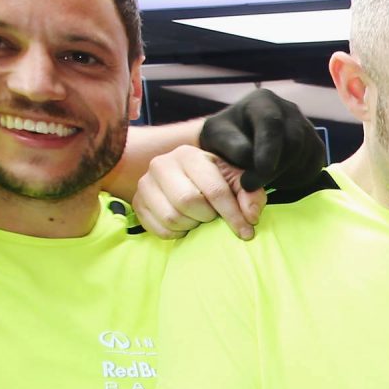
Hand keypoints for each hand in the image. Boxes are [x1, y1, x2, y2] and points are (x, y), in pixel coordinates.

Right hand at [133, 144, 264, 239]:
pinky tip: (185, 224)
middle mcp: (162, 164)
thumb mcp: (237, 182)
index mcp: (189, 155)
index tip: (246, 232)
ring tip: (198, 219)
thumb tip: (251, 217)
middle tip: (213, 217)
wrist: (186, 179)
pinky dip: (176, 233)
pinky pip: (159, 229)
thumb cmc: (216, 180)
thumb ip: (251, 195)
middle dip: (207, 216)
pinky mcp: (137, 203)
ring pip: (171, 217)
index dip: (233, 215)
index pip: (213, 189)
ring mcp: (145, 183)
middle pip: (188, 202)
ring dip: (191, 225)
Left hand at [198, 88, 325, 193]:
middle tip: (252, 186)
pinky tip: (277, 181)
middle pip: (294, 141)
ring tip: (262, 183)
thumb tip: (251, 158)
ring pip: (306, 156)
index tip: (261, 170)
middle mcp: (289, 110)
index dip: (269, 148)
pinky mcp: (316, 146)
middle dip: (276, 168)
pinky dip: (297, 179)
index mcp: (263, 101)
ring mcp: (306, 127)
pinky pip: (314, 166)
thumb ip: (231, 144)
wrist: (239, 142)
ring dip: (285, 175)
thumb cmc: (225, 138)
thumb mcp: (216, 136)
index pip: (272, 123)